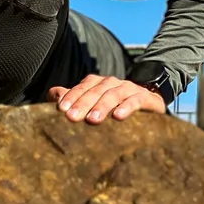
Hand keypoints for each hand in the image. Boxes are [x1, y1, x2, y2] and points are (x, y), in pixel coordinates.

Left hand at [48, 75, 165, 123]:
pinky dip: (127, 107)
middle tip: (72, 118)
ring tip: (92, 120)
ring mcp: (130, 89)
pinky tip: (118, 117)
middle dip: (83, 103)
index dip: (72, 96)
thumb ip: (73, 98)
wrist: (150, 104)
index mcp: (98, 83)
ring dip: (102, 106)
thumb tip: (52, 95)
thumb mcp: (93, 103)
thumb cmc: (115, 107)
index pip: (83, 87)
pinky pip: (135, 100)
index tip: (61, 109)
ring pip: (114, 94)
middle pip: (96, 90)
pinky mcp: (146, 98)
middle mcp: (113, 83)